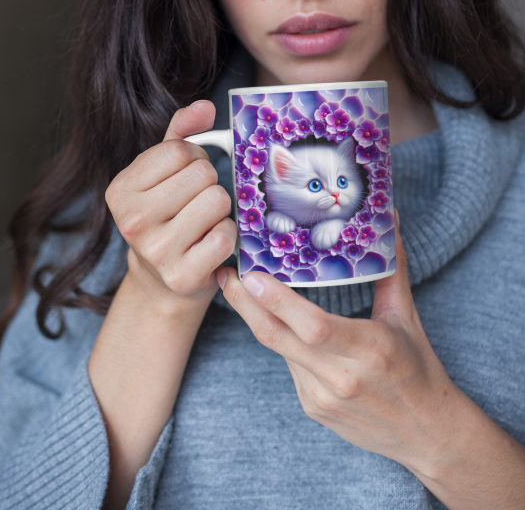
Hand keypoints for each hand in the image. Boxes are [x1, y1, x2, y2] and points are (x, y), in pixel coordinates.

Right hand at [106, 100, 235, 308]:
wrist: (162, 280)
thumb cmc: (167, 215)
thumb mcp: (163, 171)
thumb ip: (181, 133)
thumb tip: (205, 106)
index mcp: (120, 189)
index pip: (180, 150)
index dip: (195, 157)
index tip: (187, 176)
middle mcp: (132, 221)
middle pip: (202, 174)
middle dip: (210, 183)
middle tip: (197, 202)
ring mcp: (156, 251)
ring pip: (218, 200)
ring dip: (221, 209)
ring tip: (205, 221)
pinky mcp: (182, 275)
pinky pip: (225, 235)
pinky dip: (227, 235)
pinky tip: (211, 243)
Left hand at [217, 215, 458, 476]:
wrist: (426, 435)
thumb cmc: (418, 369)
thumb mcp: (406, 317)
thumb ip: (391, 268)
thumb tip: (390, 217)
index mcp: (370, 348)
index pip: (314, 326)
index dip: (278, 302)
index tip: (251, 276)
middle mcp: (341, 376)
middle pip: (279, 338)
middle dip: (245, 305)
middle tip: (227, 274)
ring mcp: (322, 396)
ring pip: (279, 349)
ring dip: (258, 318)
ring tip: (241, 287)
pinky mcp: (312, 408)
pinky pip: (289, 365)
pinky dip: (281, 340)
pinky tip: (277, 320)